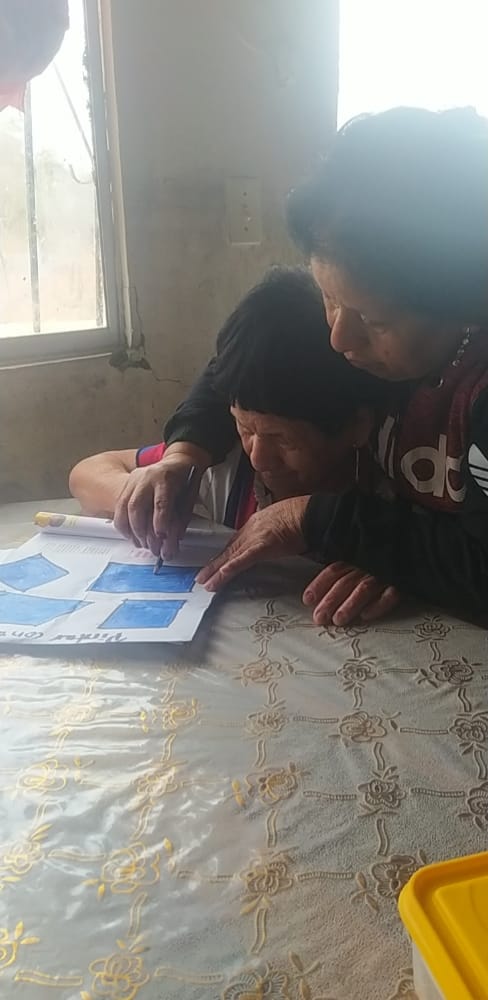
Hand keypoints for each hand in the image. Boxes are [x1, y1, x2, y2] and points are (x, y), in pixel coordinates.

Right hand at [113, 443, 209, 557]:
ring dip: (130, 531)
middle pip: (136, 506)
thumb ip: (180, 520)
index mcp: (166, 478)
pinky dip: (123, 525)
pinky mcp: (126, 486)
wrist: (178, 462)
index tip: (162, 538)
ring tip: (141, 544)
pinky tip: (131, 535)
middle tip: (151, 547)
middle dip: (141, 531)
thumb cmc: (185, 480)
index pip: (160, 502)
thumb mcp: (189, 499)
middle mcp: (146, 477)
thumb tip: (170, 542)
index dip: (160, 523)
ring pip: (123, 508)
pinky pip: (119, 508)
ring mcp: (134, 480)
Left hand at [196, 496, 309, 590]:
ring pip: (232, 557)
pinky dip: (230, 568)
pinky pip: (243, 560)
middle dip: (216, 564)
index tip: (218, 563)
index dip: (226, 554)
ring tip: (206, 583)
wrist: (312, 513)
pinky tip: (220, 576)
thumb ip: (275, 529)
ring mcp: (256, 538)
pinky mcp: (262, 547)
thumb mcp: (283, 518)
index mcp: (257, 523)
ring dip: (217, 571)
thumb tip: (275, 537)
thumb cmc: (304, 515)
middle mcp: (252, 530)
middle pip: (230, 550)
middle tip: (202, 577)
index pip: (237, 541)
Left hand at [302, 561, 399, 626]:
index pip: (334, 570)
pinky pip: (391, 593)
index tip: (307, 600)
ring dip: (350, 604)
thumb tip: (313, 595)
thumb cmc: (379, 563)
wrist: (418, 552)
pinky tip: (366, 616)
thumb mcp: (356, 561)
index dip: (319, 584)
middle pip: (346, 581)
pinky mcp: (404, 581)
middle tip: (320, 618)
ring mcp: (385, 573)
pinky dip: (378, 604)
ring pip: (365, 588)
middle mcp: (368, 564)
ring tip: (338, 620)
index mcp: (354, 557)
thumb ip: (338, 574)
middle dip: (331, 600)